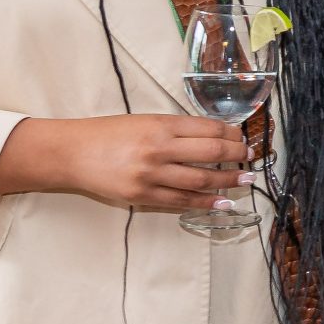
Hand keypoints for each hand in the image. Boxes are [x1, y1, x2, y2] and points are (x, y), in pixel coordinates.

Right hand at [0, 114, 249, 212]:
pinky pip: (182, 201)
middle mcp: (158, 149)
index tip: (242, 138)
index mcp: (160, 125)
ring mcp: (151, 175)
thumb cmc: (109, 134)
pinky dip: (205, 202)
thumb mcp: (144, 121)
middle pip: (211, 153)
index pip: (208, 129)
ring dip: (228, 181)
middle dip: (237, 156)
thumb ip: (176, 130)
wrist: (72, 153)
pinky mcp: (143, 196)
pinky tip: (222, 202)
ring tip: (244, 180)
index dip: (231, 134)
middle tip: (250, 157)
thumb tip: (214, 137)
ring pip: (201, 180)